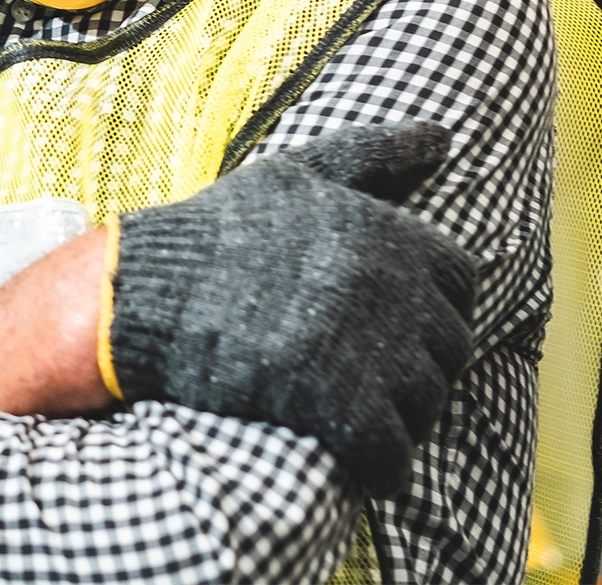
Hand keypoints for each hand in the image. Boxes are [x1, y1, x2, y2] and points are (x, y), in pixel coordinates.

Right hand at [108, 121, 477, 494]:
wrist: (141, 295)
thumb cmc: (220, 234)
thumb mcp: (294, 174)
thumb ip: (375, 152)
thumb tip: (444, 137)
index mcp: (385, 232)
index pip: (460, 281)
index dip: (428, 303)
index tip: (385, 320)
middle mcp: (388, 287)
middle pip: (449, 349)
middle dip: (415, 364)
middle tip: (360, 370)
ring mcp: (366, 348)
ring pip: (427, 405)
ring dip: (399, 416)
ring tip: (348, 407)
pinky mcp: (337, 406)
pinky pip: (392, 455)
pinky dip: (379, 465)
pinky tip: (350, 453)